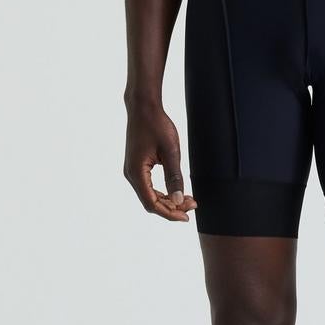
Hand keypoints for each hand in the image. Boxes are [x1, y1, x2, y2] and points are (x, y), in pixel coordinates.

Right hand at [124, 105, 196, 221]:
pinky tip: (176, 191)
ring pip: (150, 195)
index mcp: (137, 173)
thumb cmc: (157, 126)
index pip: (152, 203)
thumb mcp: (171, 152)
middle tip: (193, 205)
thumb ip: (175, 177)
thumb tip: (179, 200)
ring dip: (168, 200)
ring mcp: (132, 171)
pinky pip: (148, 186)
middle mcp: (131, 175)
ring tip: (188, 199)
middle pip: (151, 202)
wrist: (143, 107)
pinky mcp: (136, 166)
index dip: (170, 213)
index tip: (187, 216)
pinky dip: (162, 191)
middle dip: (172, 207)